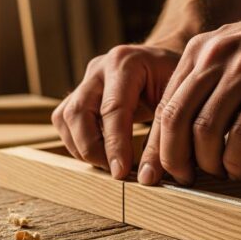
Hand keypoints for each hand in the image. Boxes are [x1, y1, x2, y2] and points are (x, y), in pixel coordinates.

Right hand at [51, 45, 179, 178]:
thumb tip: (148, 176)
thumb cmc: (175, 83)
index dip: (114, 145)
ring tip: (107, 164)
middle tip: (114, 172)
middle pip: (78, 112)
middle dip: (92, 149)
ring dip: (81, 148)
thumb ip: (162, 135)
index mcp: (126, 63)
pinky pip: (64, 121)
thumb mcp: (177, 102)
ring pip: (65, 118)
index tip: (120, 172)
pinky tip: (99, 154)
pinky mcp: (78, 94)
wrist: (164, 65)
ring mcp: (85, 80)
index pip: (112, 108)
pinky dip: (76, 143)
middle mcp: (99, 68)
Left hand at [138, 0, 240, 184]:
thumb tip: (185, 132)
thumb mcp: (231, 51)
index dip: (155, 145)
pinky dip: (236, 158)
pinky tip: (238, 168)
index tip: (154, 172)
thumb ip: (207, 82)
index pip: (164, 105)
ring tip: (216, 173)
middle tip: (182, 179)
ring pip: (205, 129)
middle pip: (175, 118)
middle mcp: (214, 57)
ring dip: (207, 162)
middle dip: (173, 158)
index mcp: (198, 52)